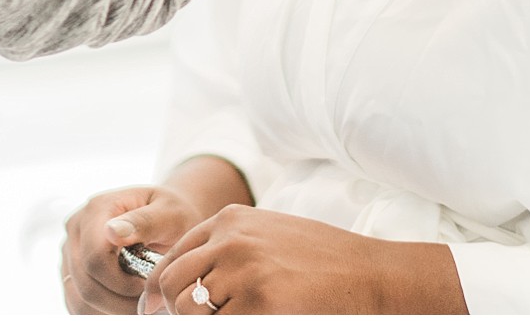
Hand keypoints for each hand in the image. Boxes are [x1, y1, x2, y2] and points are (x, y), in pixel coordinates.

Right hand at [61, 184, 206, 314]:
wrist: (167, 215)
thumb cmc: (172, 214)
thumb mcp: (169, 213)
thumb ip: (144, 222)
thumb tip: (112, 232)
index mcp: (97, 209)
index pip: (95, 259)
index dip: (122, 283)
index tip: (147, 285)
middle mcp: (77, 228)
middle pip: (86, 284)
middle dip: (120, 301)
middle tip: (148, 299)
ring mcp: (70, 250)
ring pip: (79, 299)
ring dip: (112, 309)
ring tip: (139, 301)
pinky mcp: (72, 270)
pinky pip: (78, 303)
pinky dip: (102, 311)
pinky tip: (126, 302)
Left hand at [143, 205, 420, 313]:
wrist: (370, 272)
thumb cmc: (324, 259)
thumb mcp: (269, 235)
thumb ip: (230, 248)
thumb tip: (192, 284)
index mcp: (231, 219)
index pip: (174, 255)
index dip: (162, 288)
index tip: (159, 307)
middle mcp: (230, 240)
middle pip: (172, 282)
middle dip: (173, 309)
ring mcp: (243, 270)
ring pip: (188, 308)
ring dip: (200, 320)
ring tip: (232, 316)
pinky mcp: (259, 304)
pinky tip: (253, 318)